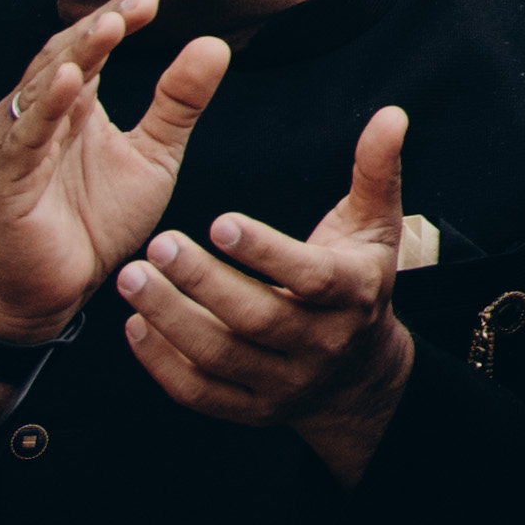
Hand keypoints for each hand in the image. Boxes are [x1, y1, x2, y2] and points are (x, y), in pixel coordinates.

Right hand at [0, 0, 226, 345]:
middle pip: (63, 56)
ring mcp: (19, 147)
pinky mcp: (7, 184)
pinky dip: (46, 109)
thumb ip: (179, 102)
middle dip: (98, 27)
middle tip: (134, 3)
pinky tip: (70, 82)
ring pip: (40, 89)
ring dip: (73, 56)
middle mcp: (40, 117)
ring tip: (106, 26)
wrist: (63, 287)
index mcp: (74, 104)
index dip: (117, 17)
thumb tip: (213, 43)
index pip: (90, 45)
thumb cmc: (101, 218)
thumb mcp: (154, 155)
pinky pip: (25, 141)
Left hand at [115, 107, 418, 480]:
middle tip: (158, 244)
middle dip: (202, 282)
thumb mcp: (374, 225)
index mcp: (353, 294)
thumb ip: (375, 170)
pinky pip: (199, 393)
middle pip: (256, 319)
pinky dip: (162, 363)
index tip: (218, 220)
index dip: (264, 251)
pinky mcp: (252, 410)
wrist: (361, 372)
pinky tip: (137, 324)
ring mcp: (285, 384)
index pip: (309, 277)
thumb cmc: (359, 279)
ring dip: (170, 318)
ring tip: (133, 277)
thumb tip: (391, 114)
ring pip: (219, 357)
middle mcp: (322, 345)